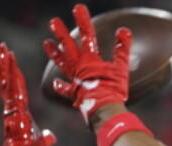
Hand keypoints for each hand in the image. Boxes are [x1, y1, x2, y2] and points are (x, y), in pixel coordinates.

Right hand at [0, 43, 55, 145]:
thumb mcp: (41, 141)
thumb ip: (46, 137)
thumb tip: (50, 137)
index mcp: (19, 109)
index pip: (16, 88)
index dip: (13, 75)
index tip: (12, 63)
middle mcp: (12, 104)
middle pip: (7, 79)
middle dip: (3, 63)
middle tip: (0, 47)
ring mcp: (10, 103)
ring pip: (6, 78)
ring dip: (2, 62)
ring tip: (0, 47)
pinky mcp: (12, 103)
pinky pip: (10, 83)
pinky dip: (8, 70)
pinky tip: (7, 58)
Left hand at [42, 4, 130, 124]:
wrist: (104, 109)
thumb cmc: (113, 90)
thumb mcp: (121, 68)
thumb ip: (122, 49)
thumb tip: (125, 30)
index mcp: (90, 59)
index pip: (86, 34)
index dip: (82, 20)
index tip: (78, 8)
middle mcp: (79, 67)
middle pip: (68, 46)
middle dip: (61, 33)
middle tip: (54, 22)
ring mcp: (75, 80)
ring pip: (62, 63)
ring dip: (54, 53)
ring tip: (46, 43)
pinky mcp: (74, 93)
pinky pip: (65, 88)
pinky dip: (60, 86)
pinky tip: (56, 83)